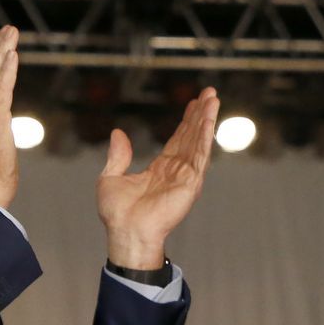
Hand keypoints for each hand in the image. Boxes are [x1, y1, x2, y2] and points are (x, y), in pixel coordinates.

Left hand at [97, 87, 218, 268]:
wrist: (126, 232)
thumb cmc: (117, 213)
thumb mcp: (110, 176)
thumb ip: (118, 155)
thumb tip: (118, 132)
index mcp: (161, 169)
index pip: (177, 140)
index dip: (186, 121)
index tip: (194, 103)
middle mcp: (176, 171)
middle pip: (191, 136)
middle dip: (201, 114)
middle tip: (210, 93)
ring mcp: (185, 176)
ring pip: (198, 141)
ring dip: (207, 119)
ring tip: (213, 98)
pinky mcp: (190, 183)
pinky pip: (199, 155)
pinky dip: (204, 136)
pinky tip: (209, 119)